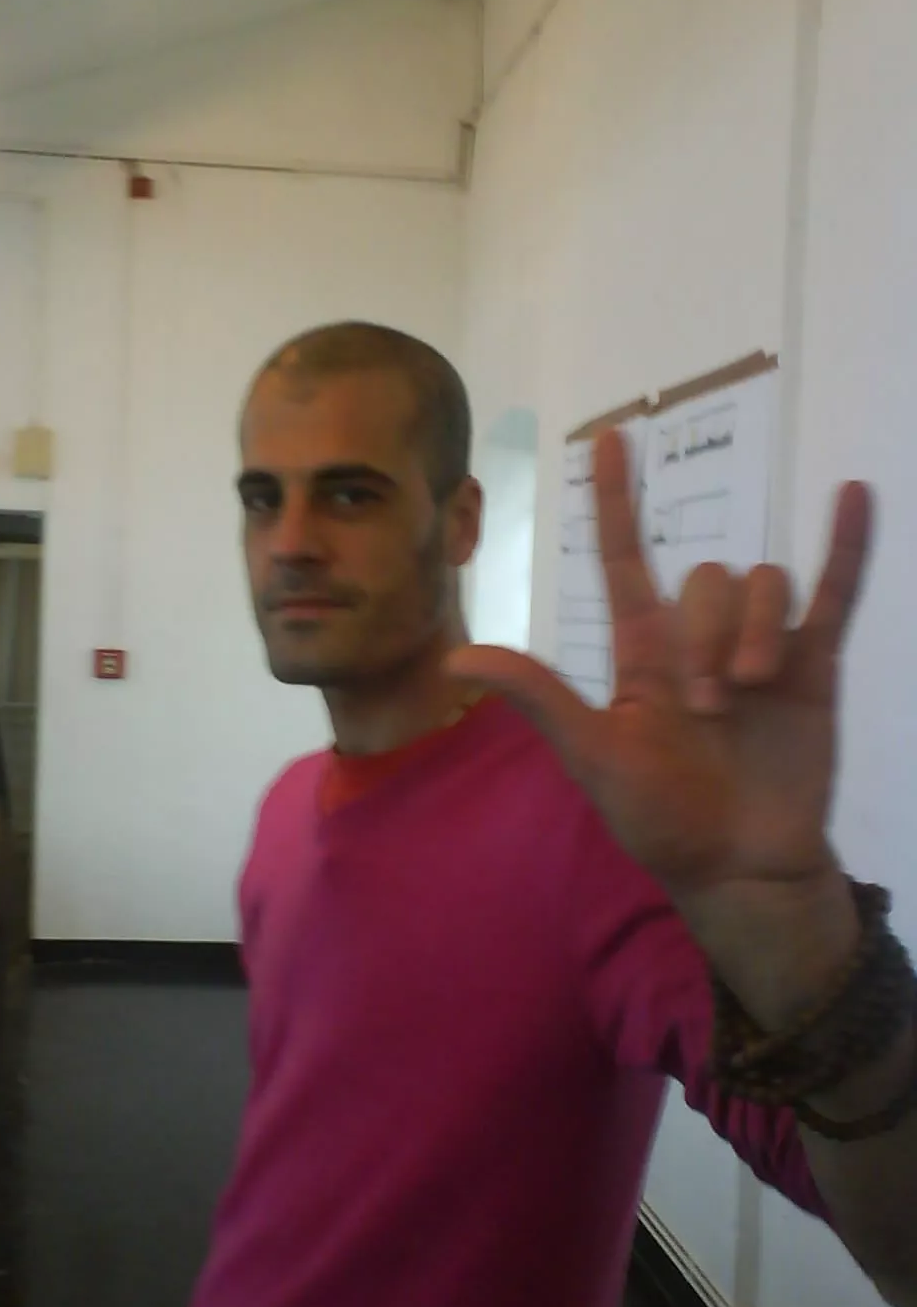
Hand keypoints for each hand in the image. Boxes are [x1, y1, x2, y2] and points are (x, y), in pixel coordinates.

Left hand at [449, 429, 874, 1026]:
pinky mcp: (814, 666)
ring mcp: (761, 648)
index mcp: (644, 653)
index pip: (627, 560)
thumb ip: (540, 697)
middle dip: (708, 632)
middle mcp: (701, 639)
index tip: (607, 439)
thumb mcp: (593, 755)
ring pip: (762, 584)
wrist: (741, 866)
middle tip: (707, 705)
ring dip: (754, 633)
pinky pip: (833, 592)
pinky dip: (844, 545)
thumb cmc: (660, 817)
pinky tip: (851, 493)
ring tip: (748, 695)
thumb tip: (455, 660)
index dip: (616, 501)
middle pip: (708, 578)